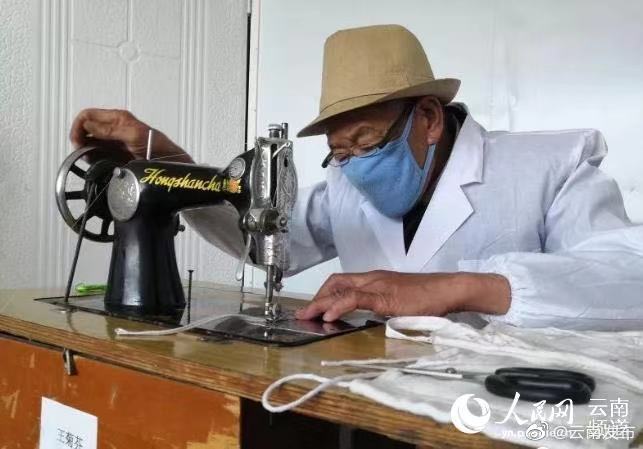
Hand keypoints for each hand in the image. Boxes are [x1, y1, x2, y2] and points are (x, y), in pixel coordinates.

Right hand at [69, 108, 192, 161]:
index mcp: (117, 118)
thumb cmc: (158, 147)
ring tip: (89, 160)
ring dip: (86, 151)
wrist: (170, 165)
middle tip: (81, 153)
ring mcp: (114, 143)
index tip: (77, 141)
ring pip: (90, 143)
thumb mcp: (133, 134)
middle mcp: (113, 129)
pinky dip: (93, 159)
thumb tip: (87, 124)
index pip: (88, 115)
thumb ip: (110, 129)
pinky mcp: (115, 156)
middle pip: (86, 129)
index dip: (78, 126)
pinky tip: (96, 164)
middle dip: (80, 139)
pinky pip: (97, 156)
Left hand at [294, 270, 510, 321]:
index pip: (341, 281)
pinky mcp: (385, 296)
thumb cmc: (429, 298)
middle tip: (303, 314)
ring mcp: (378, 285)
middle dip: (316, 298)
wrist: (449, 290)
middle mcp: (373, 278)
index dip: (323, 294)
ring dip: (321, 303)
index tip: (312, 308)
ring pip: (341, 288)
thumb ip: (382, 308)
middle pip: (335, 282)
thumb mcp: (399, 303)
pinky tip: (329, 317)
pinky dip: (338, 306)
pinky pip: (356, 298)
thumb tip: (368, 320)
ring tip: (308, 316)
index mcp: (375, 280)